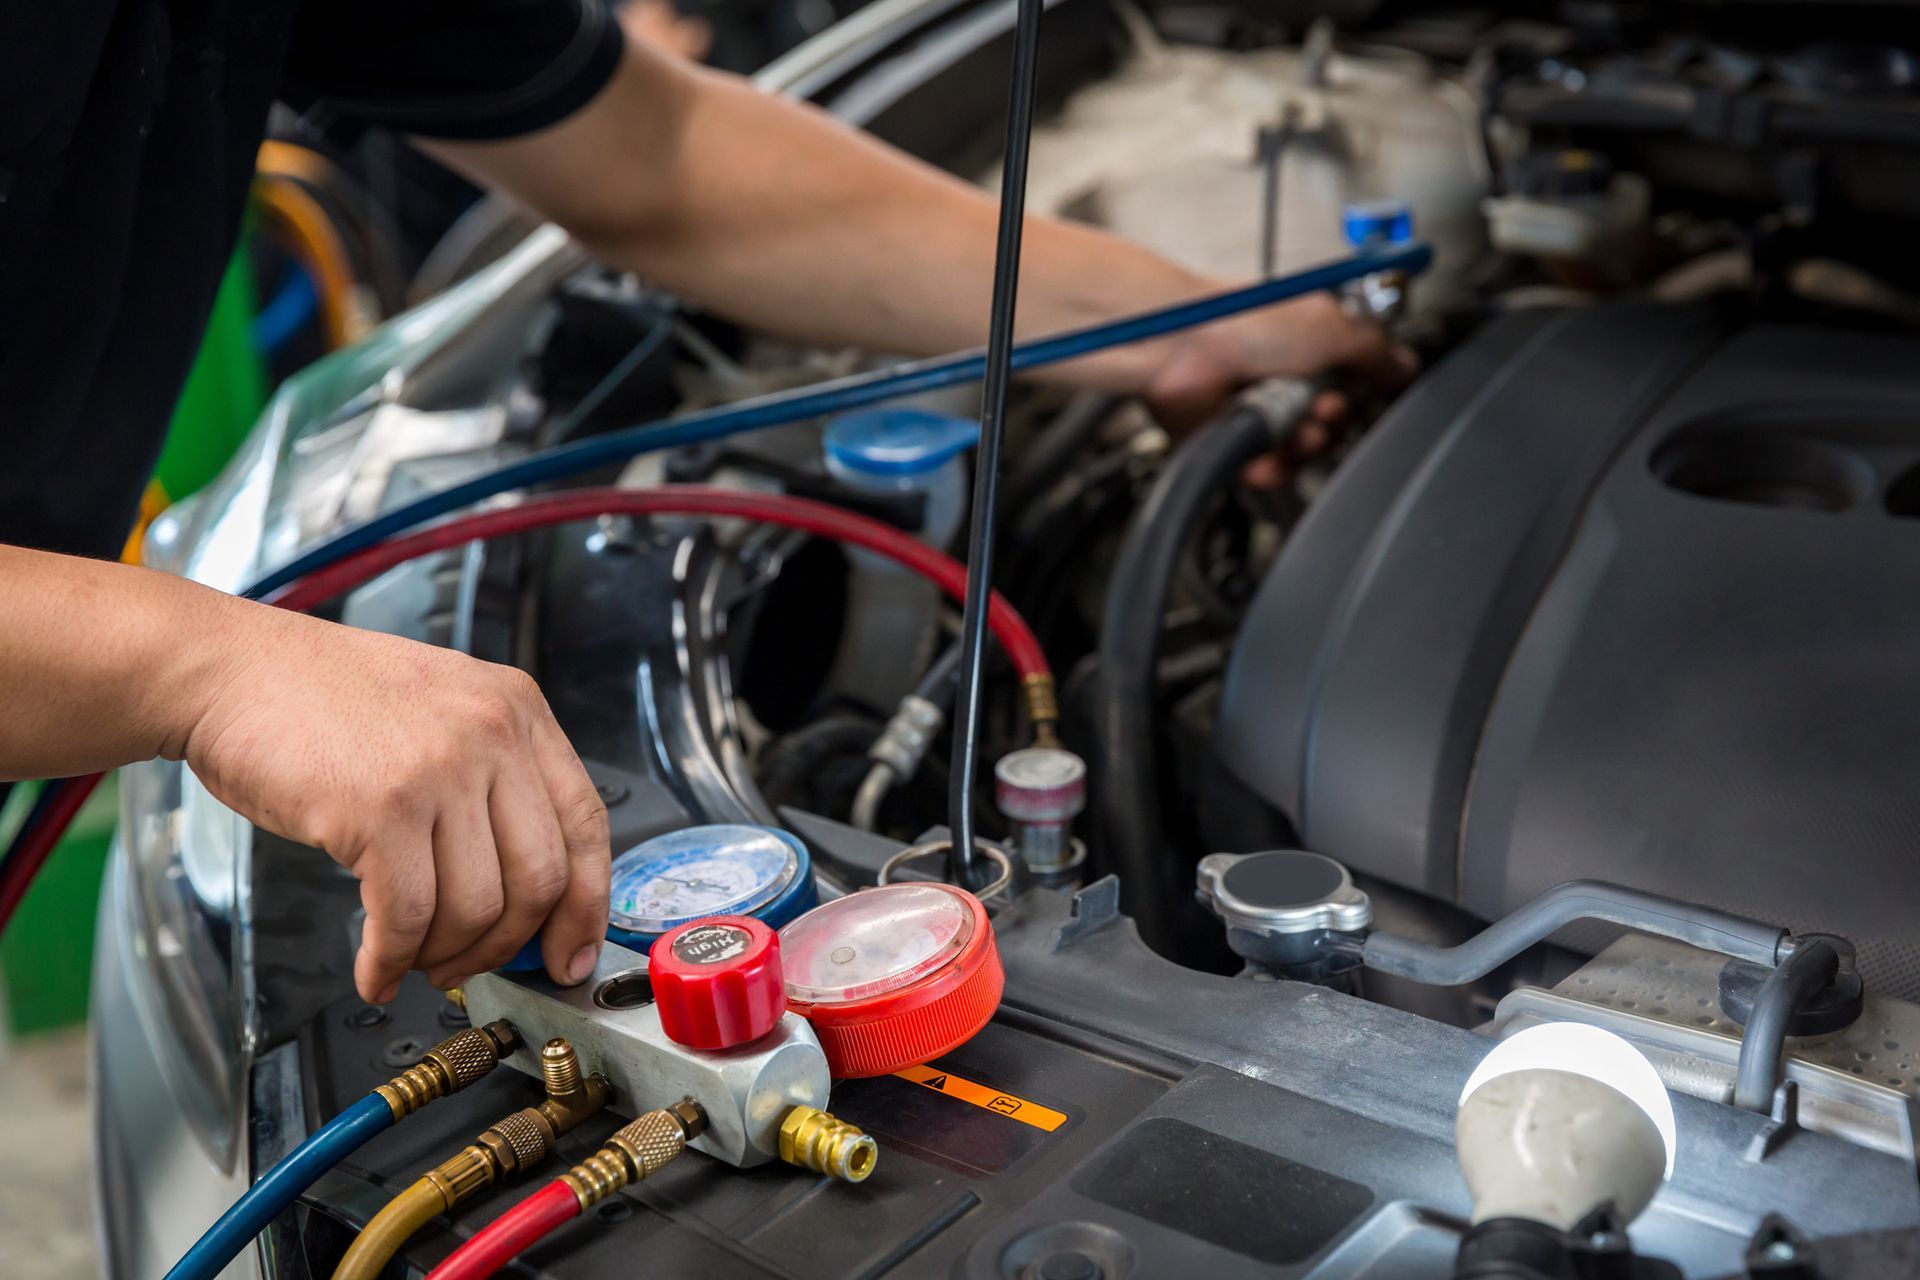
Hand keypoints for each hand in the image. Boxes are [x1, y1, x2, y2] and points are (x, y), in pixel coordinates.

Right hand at [180, 606, 610, 1002]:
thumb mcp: (441, 710)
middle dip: (509, 945)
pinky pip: (407, 916)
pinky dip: (390, 960)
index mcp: (519, 709)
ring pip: (477, 907)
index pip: (587, 823)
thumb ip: (493, 782)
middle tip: (472, 967)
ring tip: (412, 958)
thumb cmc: (322, 698)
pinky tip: (374, 969)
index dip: (586, 904)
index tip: (571, 953)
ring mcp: (441, 768)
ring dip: (444, 955)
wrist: (230, 668)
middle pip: (542, 878)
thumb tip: (524, 895)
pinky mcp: (382, 807)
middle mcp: (493, 733)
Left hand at [1141, 291, 1417, 482]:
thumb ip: (1377, 351)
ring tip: (1294, 426)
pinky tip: (1269, 451)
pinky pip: (1267, 472)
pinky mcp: (1233, 439)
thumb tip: (1409, 367)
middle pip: (1336, 425)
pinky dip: (1271, 467)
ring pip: (1305, 454)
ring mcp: (1260, 410)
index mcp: (1314, 343)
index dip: (1365, 395)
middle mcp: (1288, 376)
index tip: (1363, 391)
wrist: (1182, 349)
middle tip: (1324, 405)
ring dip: (1306, 445)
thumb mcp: (1332, 326)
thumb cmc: (1242, 322)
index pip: (1359, 384)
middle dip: (1335, 420)